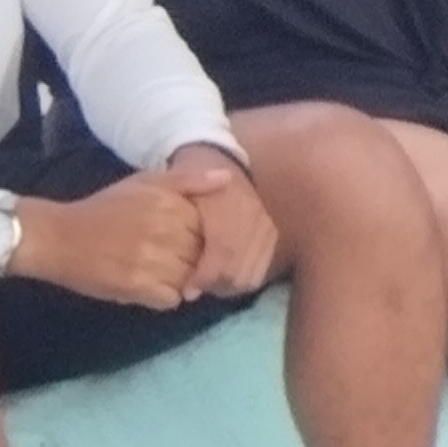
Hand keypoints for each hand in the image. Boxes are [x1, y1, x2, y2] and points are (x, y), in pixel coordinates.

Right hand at [14, 174, 209, 311]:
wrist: (56, 236)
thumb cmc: (104, 208)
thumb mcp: (145, 183)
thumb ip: (188, 181)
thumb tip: (228, 179)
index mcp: (171, 204)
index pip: (211, 230)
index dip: (198, 238)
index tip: (180, 238)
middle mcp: (165, 230)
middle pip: (203, 256)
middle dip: (190, 261)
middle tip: (164, 257)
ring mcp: (152, 260)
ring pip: (190, 280)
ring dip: (178, 281)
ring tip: (155, 270)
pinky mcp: (137, 285)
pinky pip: (171, 300)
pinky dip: (163, 297)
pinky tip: (147, 285)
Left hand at [169, 149, 276, 298]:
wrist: (218, 156)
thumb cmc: (190, 175)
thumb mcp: (175, 186)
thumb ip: (176, 223)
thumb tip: (185, 244)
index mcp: (229, 205)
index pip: (224, 251)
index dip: (206, 276)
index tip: (187, 290)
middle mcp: (253, 217)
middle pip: (240, 269)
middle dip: (216, 286)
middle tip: (195, 289)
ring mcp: (266, 226)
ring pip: (253, 273)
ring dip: (230, 285)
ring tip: (210, 284)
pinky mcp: (273, 233)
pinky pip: (263, 268)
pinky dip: (244, 278)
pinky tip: (226, 276)